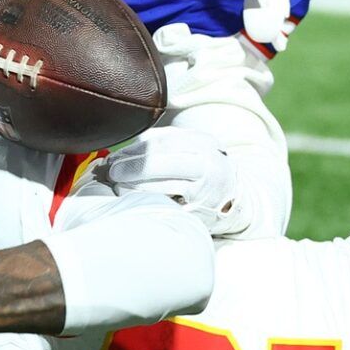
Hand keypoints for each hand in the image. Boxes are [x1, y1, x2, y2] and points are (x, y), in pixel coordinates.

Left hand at [95, 128, 242, 232]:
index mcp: (202, 142)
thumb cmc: (204, 173)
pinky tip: (133, 199)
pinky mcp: (200, 208)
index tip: (114, 156)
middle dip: (132, 165)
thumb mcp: (193, 151)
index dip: (134, 148)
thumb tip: (124, 151)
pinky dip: (147, 200)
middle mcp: (206, 161)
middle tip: (111, 171)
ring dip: (135, 184)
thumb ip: (166, 146)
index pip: (162, 140)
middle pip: (162, 159)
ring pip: (163, 183)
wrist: (237, 200)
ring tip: (117, 185)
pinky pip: (168, 203)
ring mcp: (205, 186)